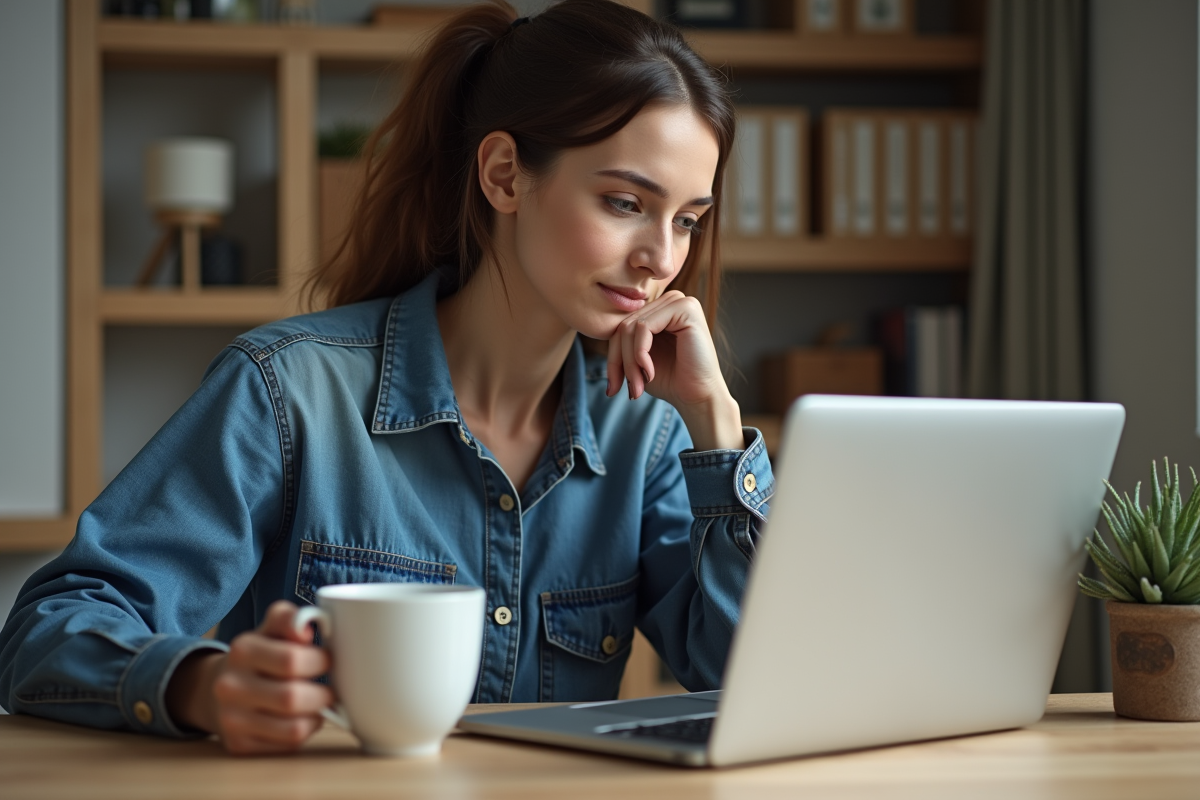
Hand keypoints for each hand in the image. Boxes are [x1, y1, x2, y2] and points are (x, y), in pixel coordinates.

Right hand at [166, 600, 333, 754]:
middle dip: (322, 694)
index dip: (320, 661)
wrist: (217, 688)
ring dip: (316, 716)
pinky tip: (302, 718)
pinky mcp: (239, 744)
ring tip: (317, 704)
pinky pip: (287, 745)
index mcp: (243, 650)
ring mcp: (231, 718)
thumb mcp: (271, 628)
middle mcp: (230, 686)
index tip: (326, 660)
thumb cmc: (260, 656)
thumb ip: (289, 619)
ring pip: (293, 727)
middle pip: (292, 698)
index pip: (292, 660)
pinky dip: (304, 731)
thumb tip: (306, 627)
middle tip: (329, 689)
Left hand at [605, 290, 742, 450]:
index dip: (613, 357)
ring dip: (629, 362)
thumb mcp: (636, 359)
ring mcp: (679, 301)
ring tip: (638, 386)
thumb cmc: (671, 380)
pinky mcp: (686, 308)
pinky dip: (640, 354)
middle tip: (629, 390)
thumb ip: (621, 342)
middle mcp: (670, 300)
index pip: (621, 326)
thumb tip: (593, 328)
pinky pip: (644, 327)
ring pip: (631, 327)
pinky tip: (650, 372)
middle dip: (620, 362)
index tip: (613, 387)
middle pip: (624, 325)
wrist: (698, 397)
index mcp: (659, 310)